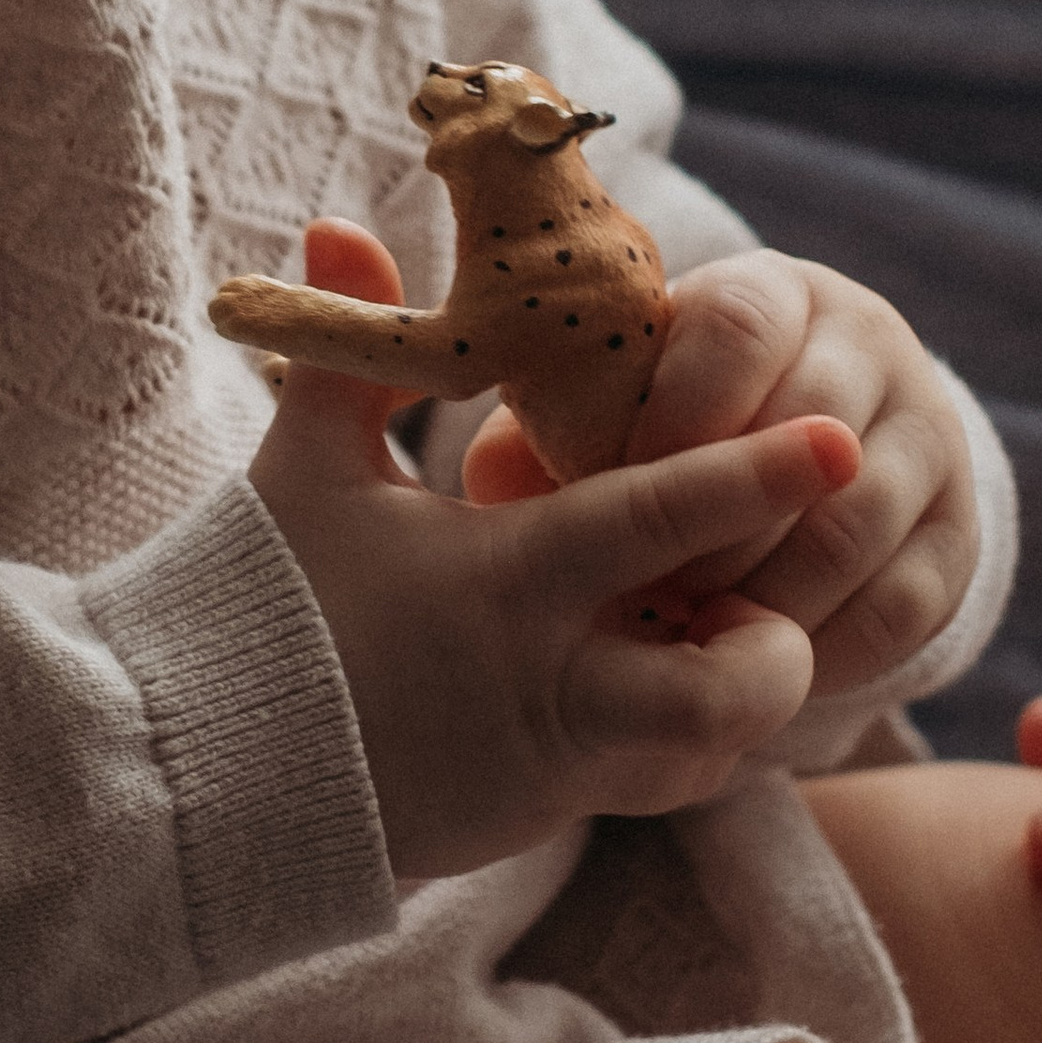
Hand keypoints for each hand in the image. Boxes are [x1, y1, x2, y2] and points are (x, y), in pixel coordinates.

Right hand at [252, 223, 855, 876]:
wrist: (203, 764)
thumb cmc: (260, 600)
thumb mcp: (306, 468)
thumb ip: (352, 352)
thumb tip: (342, 226)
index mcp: (502, 574)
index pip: (655, 520)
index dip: (753, 476)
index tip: (838, 442)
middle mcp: (545, 678)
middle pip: (720, 690)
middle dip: (779, 647)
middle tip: (774, 597)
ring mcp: (548, 763)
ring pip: (705, 757)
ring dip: (739, 701)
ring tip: (724, 632)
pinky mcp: (537, 816)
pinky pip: (653, 789)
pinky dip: (685, 743)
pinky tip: (668, 683)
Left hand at [465, 249, 976, 705]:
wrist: (787, 453)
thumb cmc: (655, 425)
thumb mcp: (604, 404)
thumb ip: (546, 428)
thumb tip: (493, 478)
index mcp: (771, 291)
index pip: (741, 331)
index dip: (678, 422)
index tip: (620, 497)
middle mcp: (869, 344)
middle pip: (811, 433)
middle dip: (721, 528)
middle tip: (652, 592)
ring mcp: (929, 435)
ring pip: (860, 524)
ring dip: (769, 597)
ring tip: (694, 640)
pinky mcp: (959, 530)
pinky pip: (906, 604)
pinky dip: (826, 651)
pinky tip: (761, 673)